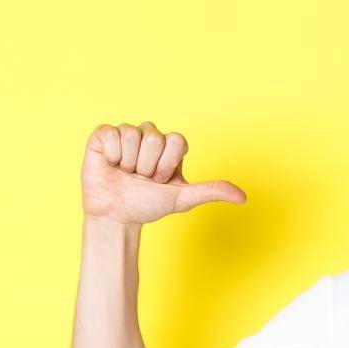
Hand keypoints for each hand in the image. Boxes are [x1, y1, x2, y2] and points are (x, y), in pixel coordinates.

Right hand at [81, 121, 245, 226]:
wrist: (116, 214)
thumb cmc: (148, 204)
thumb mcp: (182, 199)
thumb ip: (211, 191)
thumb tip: (243, 197)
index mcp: (171, 147)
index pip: (177, 141)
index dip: (167, 164)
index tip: (161, 180)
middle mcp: (151, 136)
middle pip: (155, 137)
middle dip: (148, 165)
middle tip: (141, 178)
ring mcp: (128, 134)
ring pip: (132, 134)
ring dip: (128, 162)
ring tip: (126, 173)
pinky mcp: (105, 134)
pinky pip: (111, 133)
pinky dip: (112, 154)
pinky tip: (111, 165)